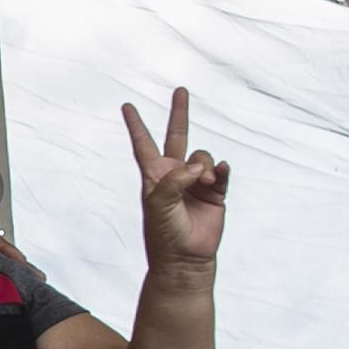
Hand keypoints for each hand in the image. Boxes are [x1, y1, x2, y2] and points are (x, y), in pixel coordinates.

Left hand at [122, 88, 227, 273]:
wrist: (185, 259)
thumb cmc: (164, 234)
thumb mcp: (159, 206)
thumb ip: (174, 181)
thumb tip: (197, 166)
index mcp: (154, 176)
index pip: (143, 144)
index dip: (136, 125)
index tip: (127, 106)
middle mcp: (175, 175)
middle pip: (177, 136)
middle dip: (179, 113)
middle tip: (180, 90)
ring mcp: (196, 182)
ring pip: (203, 156)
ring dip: (205, 167)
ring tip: (203, 185)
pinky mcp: (216, 192)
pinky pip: (221, 171)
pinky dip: (221, 170)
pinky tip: (218, 175)